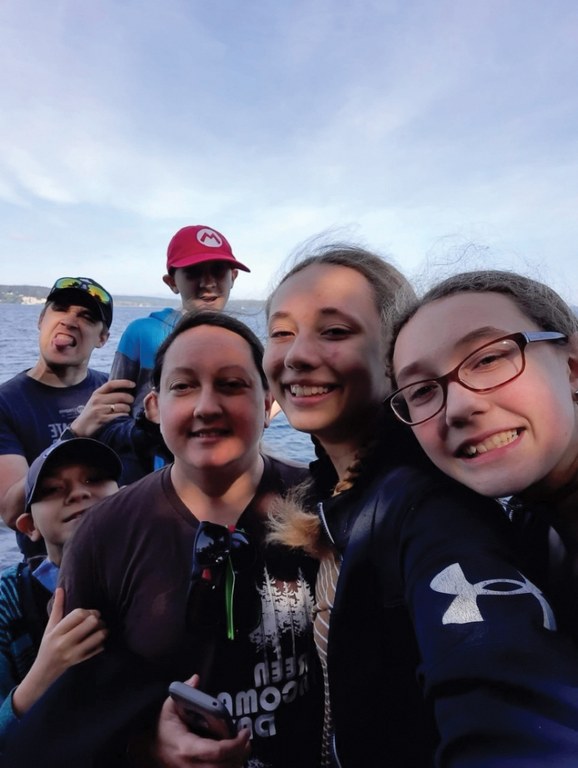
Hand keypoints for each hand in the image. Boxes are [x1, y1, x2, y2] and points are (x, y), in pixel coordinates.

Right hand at [12, 587, 107, 715]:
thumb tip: (60, 588)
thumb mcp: (50, 626)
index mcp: (57, 631)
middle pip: (90, 623)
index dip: (88, 611)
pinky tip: (99, 641)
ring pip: (97, 637)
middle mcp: (65, 642)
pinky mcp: (81, 661)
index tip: (91, 613)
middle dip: (98, 619)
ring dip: (103, 630)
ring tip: (102, 629)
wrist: (44, 670)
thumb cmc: (48, 644)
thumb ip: (57, 607)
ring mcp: (74, 653)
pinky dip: (102, 643)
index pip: (78, 614)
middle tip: (98, 620)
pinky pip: (99, 649)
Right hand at [69, 379, 134, 435]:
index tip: (133, 384)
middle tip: (132, 401)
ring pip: (121, 407)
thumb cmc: (92, 413)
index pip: (111, 384)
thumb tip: (124, 390)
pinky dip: (125, 416)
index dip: (123, 382)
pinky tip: (124, 418)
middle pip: (120, 396)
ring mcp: (99, 410)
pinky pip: (119, 416)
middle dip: (130, 398)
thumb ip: (107, 395)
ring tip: (127, 411)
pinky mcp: (102, 419)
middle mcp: (97, 400)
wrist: (80, 428)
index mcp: (97, 393)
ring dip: (128, 409)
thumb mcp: (96, 401)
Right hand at [151, 675, 250, 766]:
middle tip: (246, 740)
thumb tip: (195, 679)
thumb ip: (184, 692)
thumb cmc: (160, 728)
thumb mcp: (169, 707)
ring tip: (241, 748)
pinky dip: (227, 766)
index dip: (235, 744)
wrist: (147, 748)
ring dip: (236, 762)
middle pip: (225, 767)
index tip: (244, 732)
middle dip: (240, 754)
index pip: (217, 751)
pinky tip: (230, 757)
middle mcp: (191, 765)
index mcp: (187, 747)